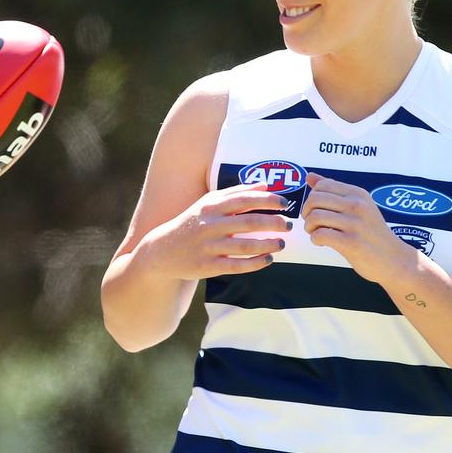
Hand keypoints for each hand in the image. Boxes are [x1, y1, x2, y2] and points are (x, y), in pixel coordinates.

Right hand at [144, 183, 289, 280]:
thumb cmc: (191, 222)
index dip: (268, 201)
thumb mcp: (208, 203)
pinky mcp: (207, 266)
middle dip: (274, 223)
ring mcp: (208, 247)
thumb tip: (265, 186)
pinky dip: (256, 263)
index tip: (285, 203)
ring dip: (268, 244)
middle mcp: (209, 225)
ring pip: (246, 246)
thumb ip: (235, 193)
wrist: (163, 250)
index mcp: (211, 207)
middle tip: (289, 224)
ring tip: (281, 243)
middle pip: (250, 222)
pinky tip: (268, 259)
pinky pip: (237, 265)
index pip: (245, 199)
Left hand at [302, 173, 417, 284]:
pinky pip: (320, 234)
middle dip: (307, 213)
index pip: (321, 185)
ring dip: (309, 227)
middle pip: (314, 199)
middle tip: (314, 224)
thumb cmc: (372, 234)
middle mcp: (357, 205)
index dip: (312, 198)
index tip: (317, 211)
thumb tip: (309, 176)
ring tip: (317, 234)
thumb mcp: (359, 206)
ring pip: (315, 217)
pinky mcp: (352, 243)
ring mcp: (355, 224)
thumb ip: (334, 191)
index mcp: (358, 194)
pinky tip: (322, 243)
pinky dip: (315, 239)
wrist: (395, 260)